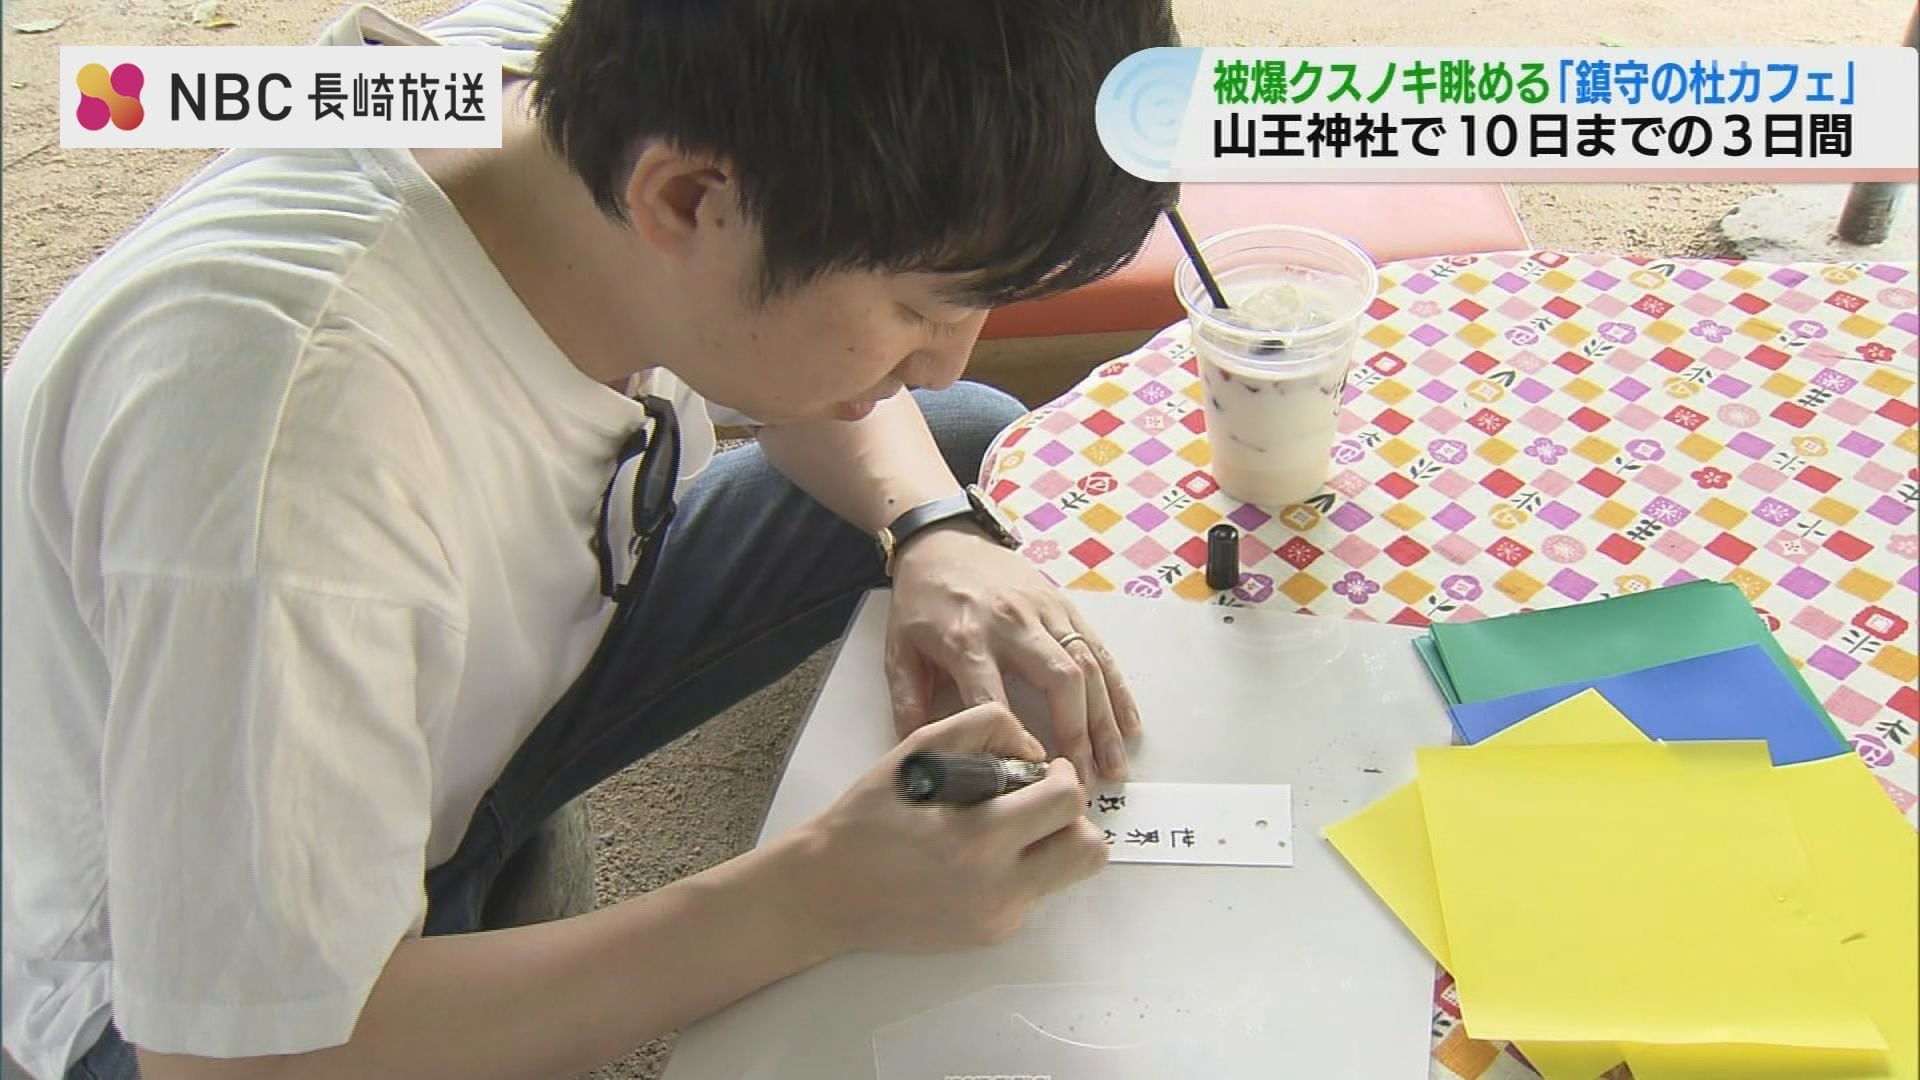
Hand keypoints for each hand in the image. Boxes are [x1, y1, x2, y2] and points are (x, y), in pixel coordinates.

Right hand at [793, 703, 1108, 954]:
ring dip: (1056, 846)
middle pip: (1088, 851)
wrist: (828, 891)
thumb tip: (1033, 746)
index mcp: (978, 836)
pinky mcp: (991, 934)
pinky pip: (1034, 895)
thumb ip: (981, 728)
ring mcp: (997, 917)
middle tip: (1040, 801)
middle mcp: (997, 886)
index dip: (1063, 775)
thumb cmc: (867, 819)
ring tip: (1016, 829)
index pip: (1067, 802)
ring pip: (1069, 877)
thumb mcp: (918, 750)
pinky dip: (1022, 870)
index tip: (1043, 769)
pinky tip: (980, 858)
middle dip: (1074, 817)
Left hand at [884, 524, 1142, 783]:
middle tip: (1082, 781)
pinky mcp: (1065, 605)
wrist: (943, 539)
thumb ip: (908, 705)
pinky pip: (1099, 649)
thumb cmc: (920, 600)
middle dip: (1077, 735)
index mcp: (965, 639)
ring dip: (1104, 721)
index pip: (994, 697)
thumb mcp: (898, 650)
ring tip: (1114, 766)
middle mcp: (1012, 624)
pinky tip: (1130, 725)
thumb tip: (923, 760)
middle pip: (1059, 680)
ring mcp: (1044, 612)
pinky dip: (1118, 690)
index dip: (1015, 739)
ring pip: (1087, 667)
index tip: (1030, 776)